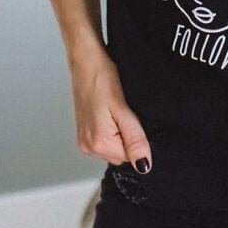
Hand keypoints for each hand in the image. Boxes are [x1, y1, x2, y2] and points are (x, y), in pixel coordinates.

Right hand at [69, 46, 151, 172]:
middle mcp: (87, 147)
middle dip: (129, 136)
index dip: (138, 140)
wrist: (86, 61)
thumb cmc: (103, 78)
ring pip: (114, 146)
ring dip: (120, 132)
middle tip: (125, 112)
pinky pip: (105, 138)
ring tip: (116, 109)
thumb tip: (144, 166)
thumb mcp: (124, 110)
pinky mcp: (84, 131)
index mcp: (98, 144)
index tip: (134, 120)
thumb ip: (135, 139)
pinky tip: (110, 111)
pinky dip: (112, 128)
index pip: (130, 158)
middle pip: (121, 154)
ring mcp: (84, 140)